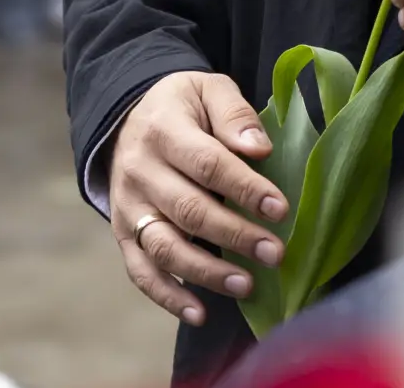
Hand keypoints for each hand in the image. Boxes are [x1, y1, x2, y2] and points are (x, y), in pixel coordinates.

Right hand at [108, 72, 289, 326]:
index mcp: (164, 130)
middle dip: (236, 235)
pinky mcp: (123, 234)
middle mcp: (140, 172)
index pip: (207, 164)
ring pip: (164, 247)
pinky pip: (140, 271)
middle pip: (189, 210)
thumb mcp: (208, 90)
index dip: (245, 188)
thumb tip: (258, 150)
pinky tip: (200, 313)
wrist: (129, 117)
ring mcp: (128, 207)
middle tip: (276, 253)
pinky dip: (168, 296)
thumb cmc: (183, 106)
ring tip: (247, 285)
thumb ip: (234, 114)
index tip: (280, 208)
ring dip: (207, 272)